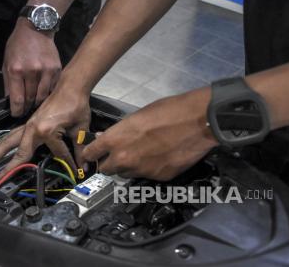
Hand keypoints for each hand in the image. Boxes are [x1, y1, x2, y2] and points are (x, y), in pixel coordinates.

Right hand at [0, 75, 90, 183]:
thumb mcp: (80, 128)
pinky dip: (2, 142)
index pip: (59, 154)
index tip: (74, 171)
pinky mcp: (29, 122)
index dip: (69, 163)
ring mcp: (29, 125)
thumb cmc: (76, 104)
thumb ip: (80, 148)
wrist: (71, 86)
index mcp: (47, 131)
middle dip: (6, 168)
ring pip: (9, 142)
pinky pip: (12, 134)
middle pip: (18, 152)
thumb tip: (82, 164)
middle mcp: (34, 129)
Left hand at [3, 18, 61, 116]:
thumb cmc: (18, 46)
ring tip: (34, 105)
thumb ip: (8, 83)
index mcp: (16, 70)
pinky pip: (52, 88)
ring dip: (38, 103)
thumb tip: (9, 101)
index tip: (16, 114)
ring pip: (43, 97)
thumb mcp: (6, 62)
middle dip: (26, 108)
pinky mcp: (56, 69)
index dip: (17, 111)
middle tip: (25, 111)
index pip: (17, 99)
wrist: (35, 29)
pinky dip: (47, 93)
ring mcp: (46, 71)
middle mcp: (31, 71)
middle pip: (30, 99)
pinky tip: (44, 94)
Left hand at [83, 88, 218, 180]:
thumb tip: (106, 139)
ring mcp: (141, 171)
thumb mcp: (137, 116)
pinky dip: (148, 169)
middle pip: (106, 169)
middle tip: (117, 155)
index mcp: (115, 139)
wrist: (198, 121)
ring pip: (126, 174)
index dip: (90, 155)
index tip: (90, 156)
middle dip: (109, 163)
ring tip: (141, 155)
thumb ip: (119, 131)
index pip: (90, 154)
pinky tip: (158, 158)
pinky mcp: (158, 178)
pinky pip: (146, 176)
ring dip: (128, 167)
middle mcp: (124, 159)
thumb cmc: (167, 111)